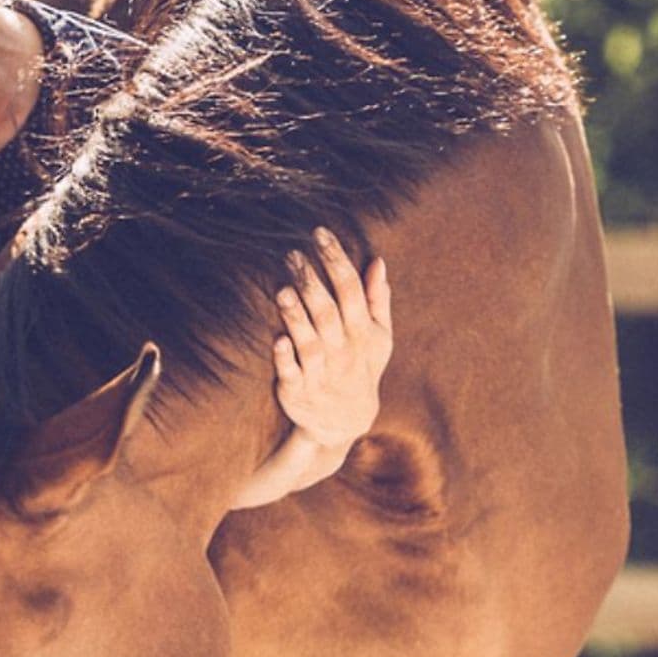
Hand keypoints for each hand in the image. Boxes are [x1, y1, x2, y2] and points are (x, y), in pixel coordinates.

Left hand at [273, 227, 392, 448]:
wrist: (346, 423)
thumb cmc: (360, 369)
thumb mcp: (379, 338)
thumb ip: (377, 300)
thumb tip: (378, 261)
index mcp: (362, 333)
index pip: (351, 291)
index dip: (337, 261)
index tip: (320, 233)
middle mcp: (343, 352)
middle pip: (328, 313)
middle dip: (312, 282)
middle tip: (292, 254)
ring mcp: (321, 373)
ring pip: (310, 342)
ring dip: (297, 317)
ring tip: (283, 289)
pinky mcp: (298, 392)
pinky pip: (292, 375)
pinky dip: (286, 359)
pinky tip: (278, 339)